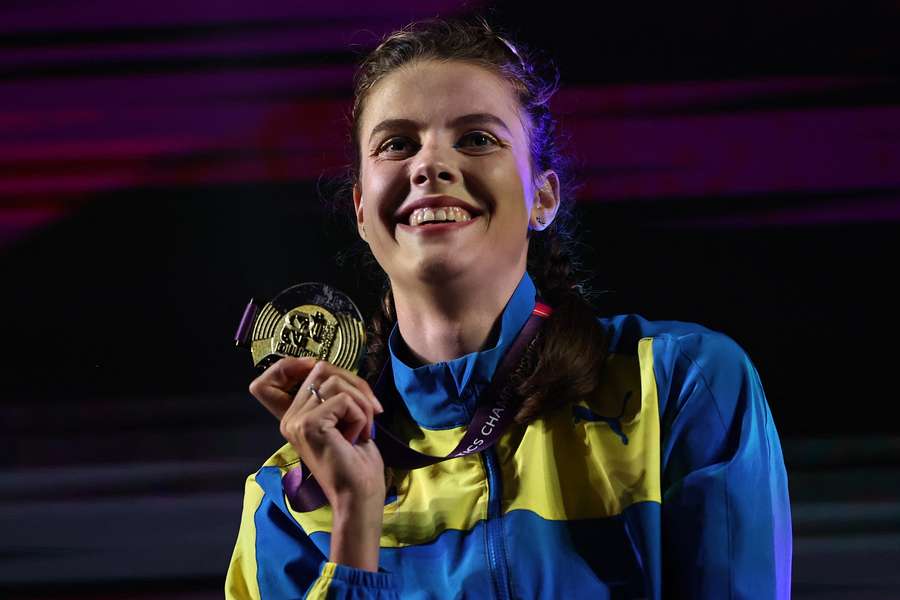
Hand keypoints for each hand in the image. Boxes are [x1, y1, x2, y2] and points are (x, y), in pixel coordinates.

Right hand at [248, 357, 385, 570]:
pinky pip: (343, 400)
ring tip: (363, 428)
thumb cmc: (357, 461)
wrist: (359, 495)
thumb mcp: (343, 419)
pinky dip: (360, 415)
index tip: (317, 368)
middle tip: (372, 408)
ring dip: (361, 403)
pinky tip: (358, 437)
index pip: (266, 381)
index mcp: (294, 418)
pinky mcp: (309, 425)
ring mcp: (296, 421)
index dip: (290, 364)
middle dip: (354, 383)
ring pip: (335, 382)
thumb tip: (325, 366)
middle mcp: (289, 418)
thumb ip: (331, 395)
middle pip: (320, 369)